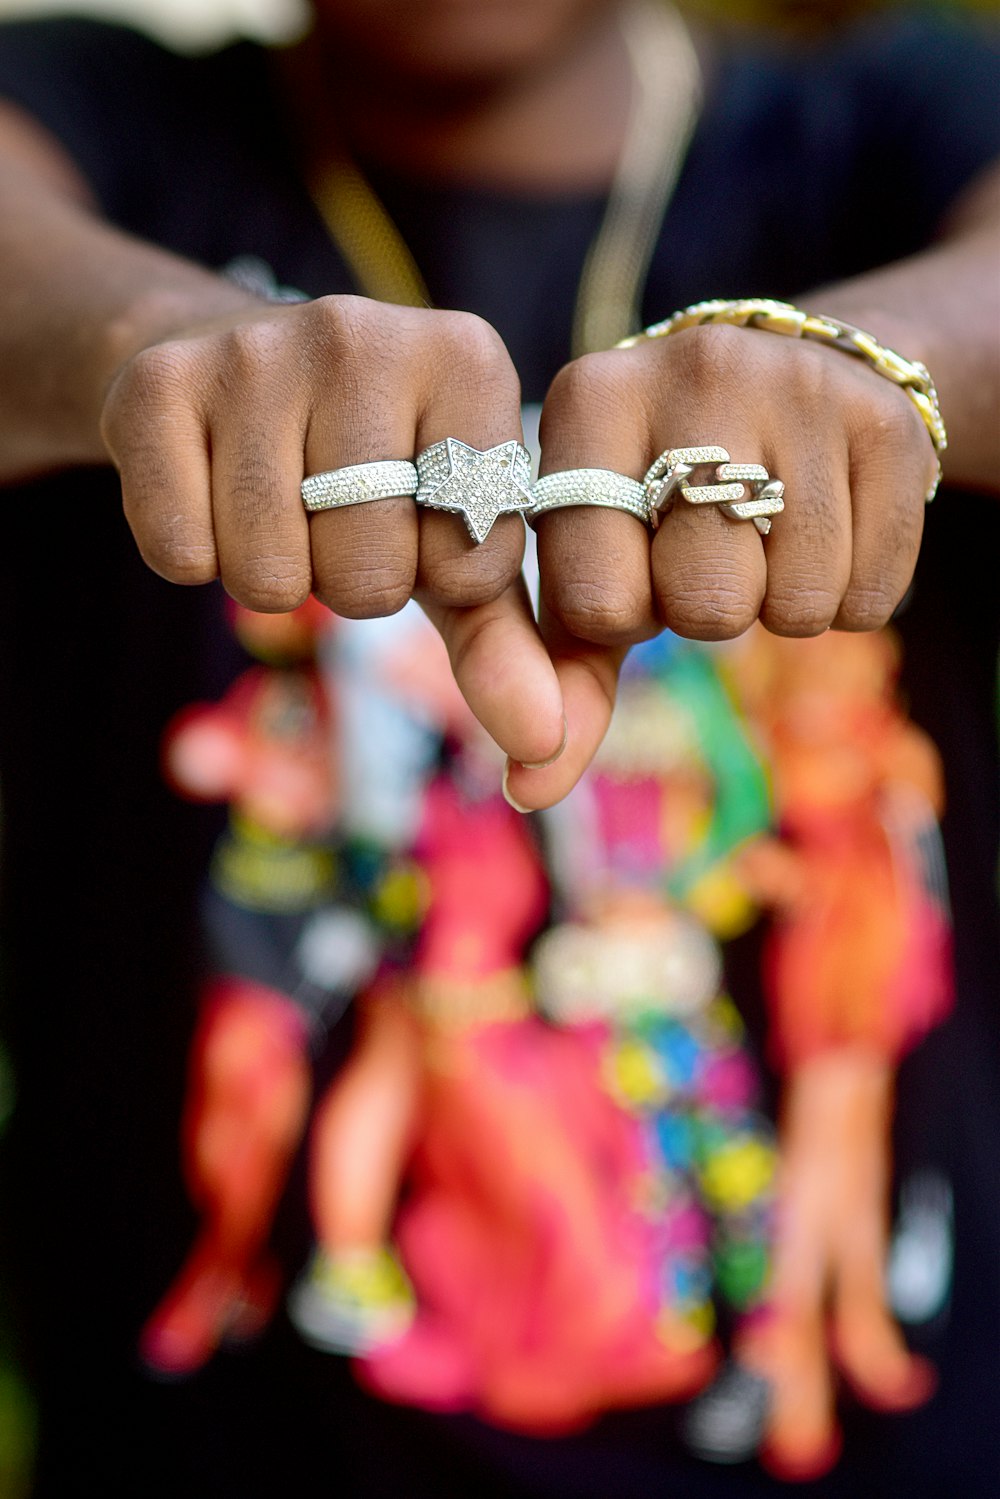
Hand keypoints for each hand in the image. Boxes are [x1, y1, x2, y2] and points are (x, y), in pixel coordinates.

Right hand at [100, 294, 567, 772]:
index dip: (436, 575)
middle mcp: (366, 334)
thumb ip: (512, 649)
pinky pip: (180, 554)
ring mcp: (255, 350)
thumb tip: (543, 748)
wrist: (226, 365)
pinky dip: (192, 554)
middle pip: (366, 576)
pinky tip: (210, 489)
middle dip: (348, 580)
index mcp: (470, 360)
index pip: (471, 566)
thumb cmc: (372, 473)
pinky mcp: (159, 383)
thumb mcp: (455, 546)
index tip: (414, 516)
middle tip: (333, 514)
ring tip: (278, 501)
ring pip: (269, 576)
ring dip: (272, 572)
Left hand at [506, 322, 937, 808]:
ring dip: (780, 604)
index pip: (599, 602)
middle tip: (707, 548)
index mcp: (588, 401)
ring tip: (766, 534)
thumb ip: (556, 675)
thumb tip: (528, 790)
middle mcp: (690, 373)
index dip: (624, 612)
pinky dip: (849, 597)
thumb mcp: (595, 565)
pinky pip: (871, 598)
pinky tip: (827, 529)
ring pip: (794, 606)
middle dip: (706, 609)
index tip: (636, 561)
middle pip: (705, 608)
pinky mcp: (886, 423)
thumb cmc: (661, 502)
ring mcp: (798, 389)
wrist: (792, 379)